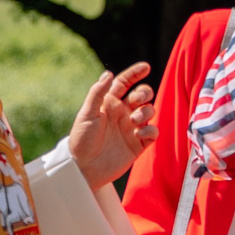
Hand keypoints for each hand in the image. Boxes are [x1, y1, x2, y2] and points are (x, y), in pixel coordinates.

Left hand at [70, 62, 156, 187]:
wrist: (84, 168)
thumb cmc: (81, 140)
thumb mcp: (86, 114)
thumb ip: (97, 93)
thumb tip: (108, 73)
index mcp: (109, 103)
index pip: (125, 83)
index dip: (135, 73)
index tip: (145, 67)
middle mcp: (122, 113)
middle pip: (142, 95)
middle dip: (144, 92)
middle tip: (136, 100)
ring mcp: (131, 128)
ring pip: (150, 111)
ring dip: (146, 111)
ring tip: (134, 120)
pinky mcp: (138, 144)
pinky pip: (153, 132)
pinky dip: (150, 130)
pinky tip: (138, 133)